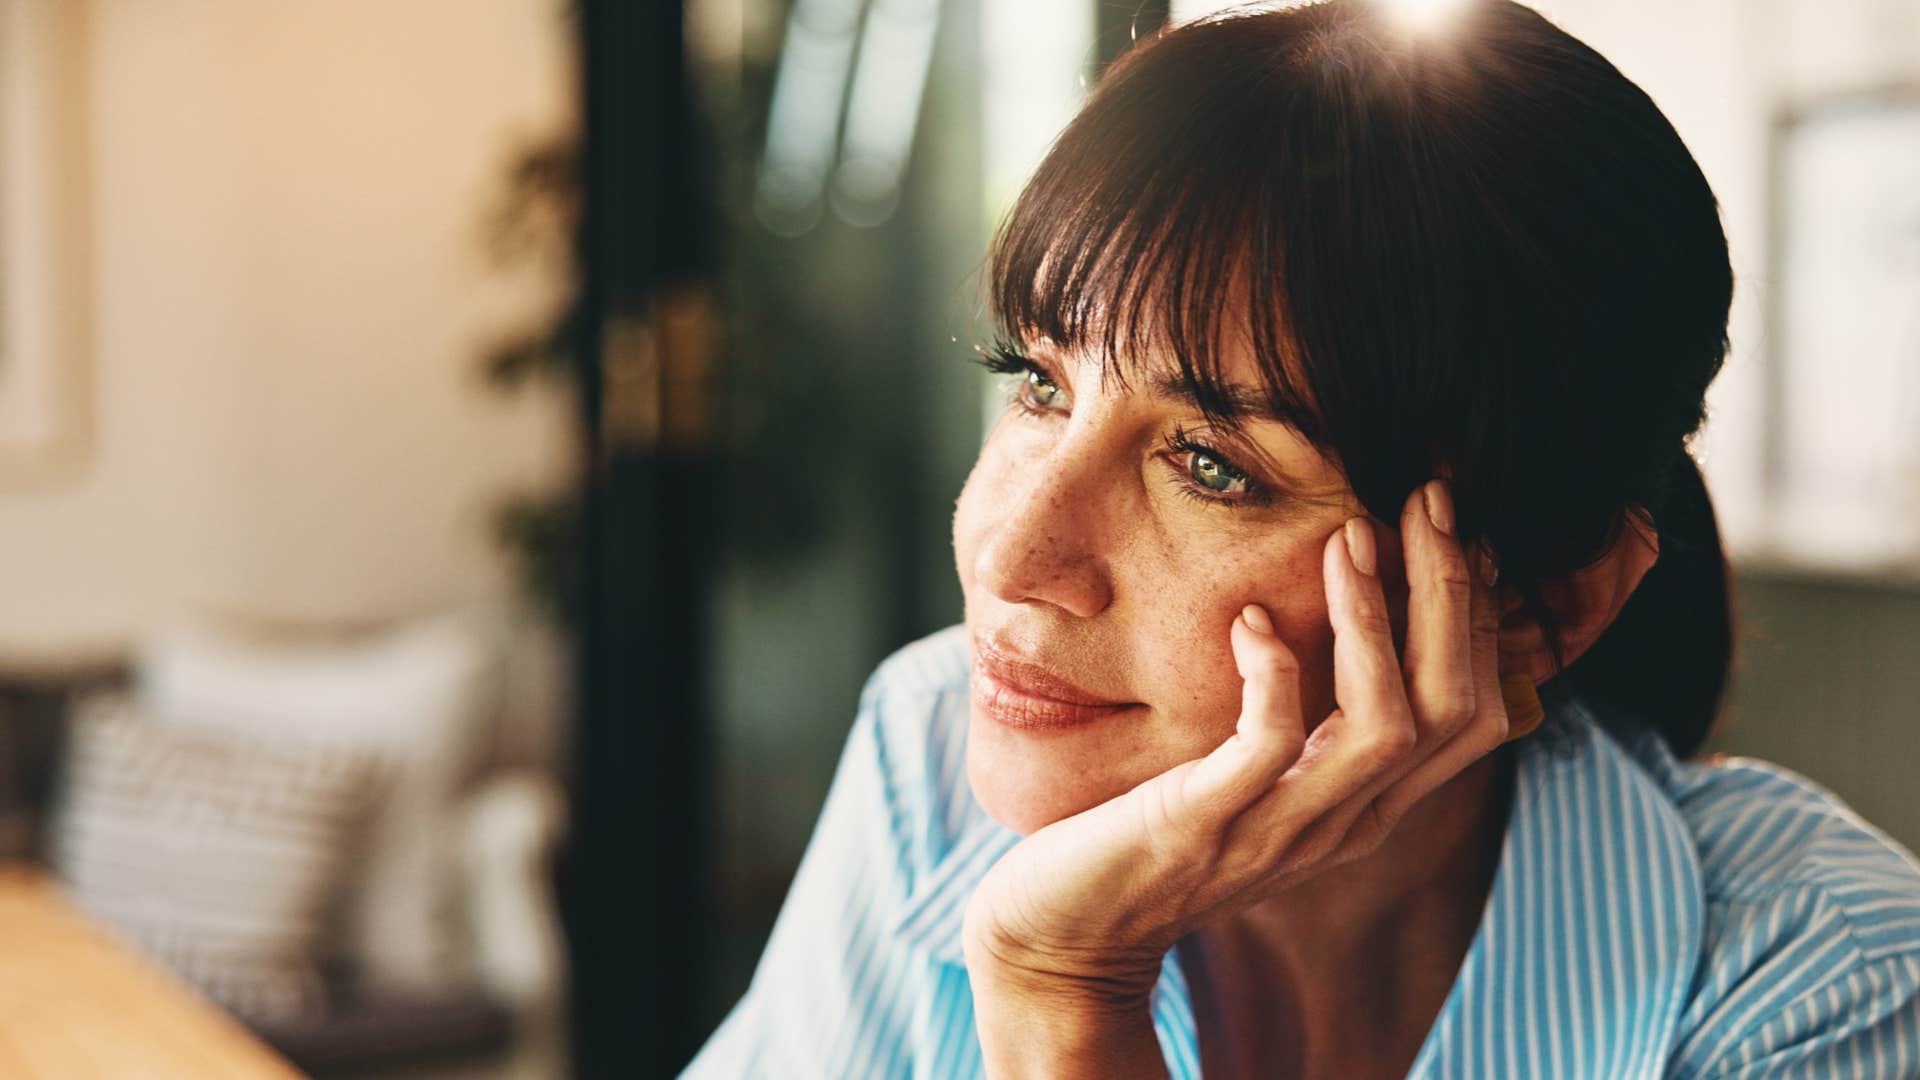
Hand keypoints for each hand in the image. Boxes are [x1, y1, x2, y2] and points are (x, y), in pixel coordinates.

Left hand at [963, 479, 1509, 1075]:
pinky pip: (1270, 745)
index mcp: (1362, 807)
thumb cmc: (1154, 838)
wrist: (1069, 936)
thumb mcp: (1254, 779)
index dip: (1481, 619)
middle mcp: (1342, 823)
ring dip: (1374, 624)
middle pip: (1454, 711)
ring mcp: (1279, 829)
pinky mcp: (1206, 826)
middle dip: (1453, 596)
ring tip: (1349, 538)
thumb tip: (1340, 630)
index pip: (1472, 715)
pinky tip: (1248, 621)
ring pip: (1385, 727)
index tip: (1457, 530)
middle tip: (1430, 501)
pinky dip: (1274, 674)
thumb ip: (1310, 726)